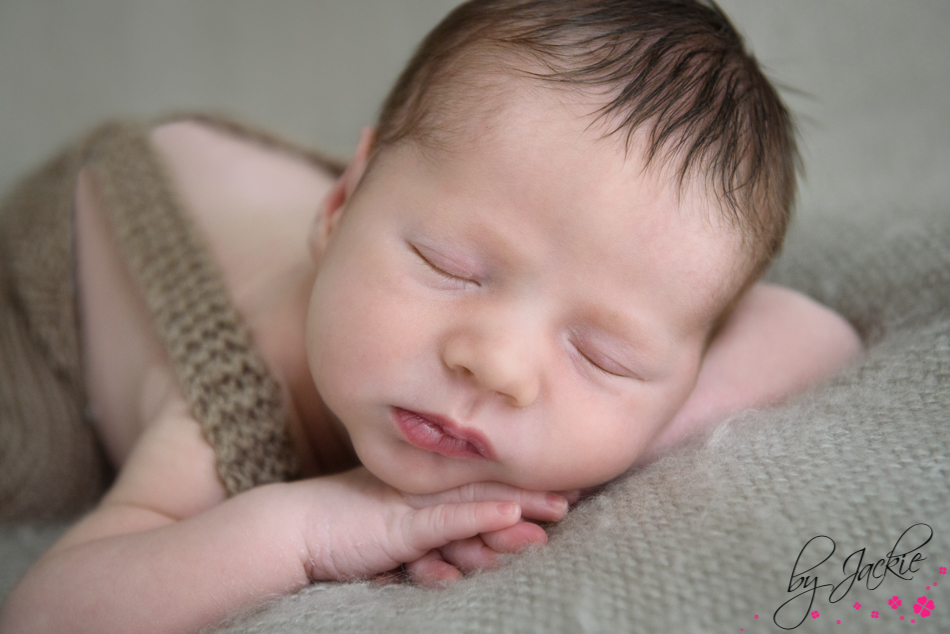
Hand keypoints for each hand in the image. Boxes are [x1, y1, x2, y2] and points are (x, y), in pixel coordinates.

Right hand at [298, 468, 569, 582]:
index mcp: (425, 493)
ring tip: (560, 511)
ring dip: (519, 508)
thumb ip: (433, 540)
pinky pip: (445, 520)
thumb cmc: (342, 534)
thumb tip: (469, 553)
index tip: (564, 486)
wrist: (291, 531)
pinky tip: (509, 511)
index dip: (522, 486)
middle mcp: (424, 493)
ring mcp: (413, 506)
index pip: (482, 486)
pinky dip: (478, 515)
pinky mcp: (398, 525)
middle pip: (488, 490)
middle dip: (534, 495)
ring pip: (475, 504)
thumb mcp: (396, 538)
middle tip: (579, 493)